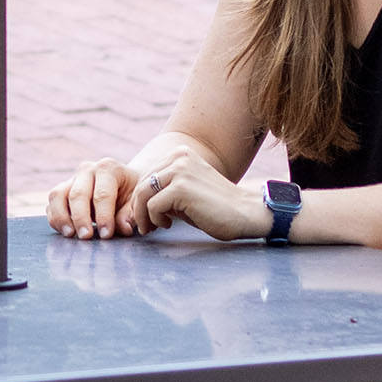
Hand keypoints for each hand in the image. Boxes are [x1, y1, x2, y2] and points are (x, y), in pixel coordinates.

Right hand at [46, 157, 142, 239]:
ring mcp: (71, 179)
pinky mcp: (61, 191)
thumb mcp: (136, 201)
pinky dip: (54, 218)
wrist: (123, 185)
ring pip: (58, 195)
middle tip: (86, 237)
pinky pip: (51, 203)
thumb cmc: (131, 194)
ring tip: (70, 234)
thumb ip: (130, 214)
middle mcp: (87, 170)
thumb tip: (123, 228)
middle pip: (78, 194)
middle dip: (81, 218)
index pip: (103, 194)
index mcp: (108, 168)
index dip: (104, 216)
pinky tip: (65, 231)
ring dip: (61, 217)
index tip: (106, 235)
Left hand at [131, 148, 268, 239]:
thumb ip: (164, 189)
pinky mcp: (182, 188)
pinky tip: (169, 225)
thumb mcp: (185, 191)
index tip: (148, 217)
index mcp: (180, 154)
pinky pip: (153, 206)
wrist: (245, 213)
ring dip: (143, 216)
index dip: (141, 199)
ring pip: (143, 194)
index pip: (146, 176)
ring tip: (153, 228)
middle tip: (147, 227)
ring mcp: (180, 170)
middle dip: (138, 209)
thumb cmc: (214, 208)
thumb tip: (136, 200)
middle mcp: (179, 157)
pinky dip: (155, 219)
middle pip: (141, 184)